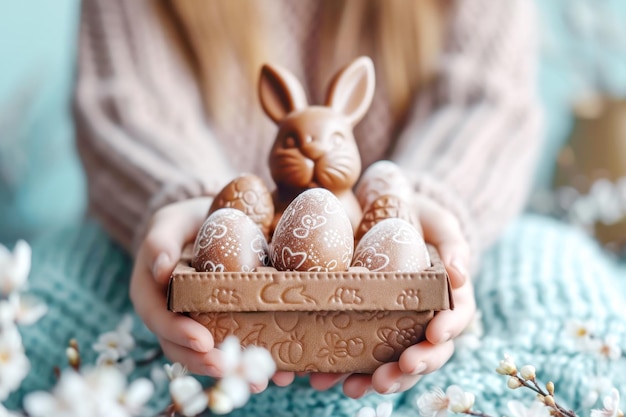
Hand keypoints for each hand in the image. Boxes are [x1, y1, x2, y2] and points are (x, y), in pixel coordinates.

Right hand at [129, 197, 295, 389]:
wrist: (207, 225)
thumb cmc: (184, 223)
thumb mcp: (169, 222)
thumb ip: (159, 241)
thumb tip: (160, 268)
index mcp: (149, 294)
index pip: (158, 319)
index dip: (178, 333)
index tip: (203, 340)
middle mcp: (169, 316)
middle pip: (181, 347)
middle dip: (205, 362)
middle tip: (232, 369)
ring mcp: (194, 323)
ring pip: (206, 354)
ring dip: (231, 368)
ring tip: (258, 379)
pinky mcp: (220, 324)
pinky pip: (231, 343)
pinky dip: (249, 357)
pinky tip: (276, 369)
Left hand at [310, 195, 475, 396]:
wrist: (382, 212)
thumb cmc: (418, 220)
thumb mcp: (439, 225)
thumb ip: (453, 245)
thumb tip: (460, 274)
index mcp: (447, 299)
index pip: (454, 320)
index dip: (447, 330)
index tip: (434, 335)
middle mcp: (421, 321)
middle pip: (422, 354)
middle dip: (406, 371)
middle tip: (386, 380)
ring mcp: (391, 328)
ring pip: (388, 363)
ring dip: (371, 380)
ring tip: (352, 389)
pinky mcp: (362, 327)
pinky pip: (353, 352)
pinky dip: (337, 369)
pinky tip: (319, 378)